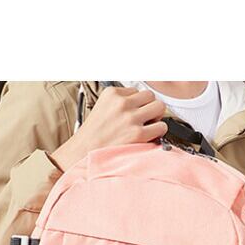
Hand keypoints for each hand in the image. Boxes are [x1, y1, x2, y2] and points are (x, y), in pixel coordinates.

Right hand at [51, 87, 166, 170]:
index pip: (137, 91)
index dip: (137, 103)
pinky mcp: (138, 134)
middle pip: (151, 96)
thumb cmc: (93, 135)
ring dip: (156, 117)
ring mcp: (130, 118)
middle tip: (144, 119)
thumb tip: (141, 104)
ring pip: (159, 107)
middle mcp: (122, 103)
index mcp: (112, 93)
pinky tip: (149, 136)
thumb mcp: (102, 108)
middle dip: (149, 107)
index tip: (132, 113)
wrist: (83, 153)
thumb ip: (119, 102)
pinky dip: (159, 131)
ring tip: (147, 127)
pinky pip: (162, 126)